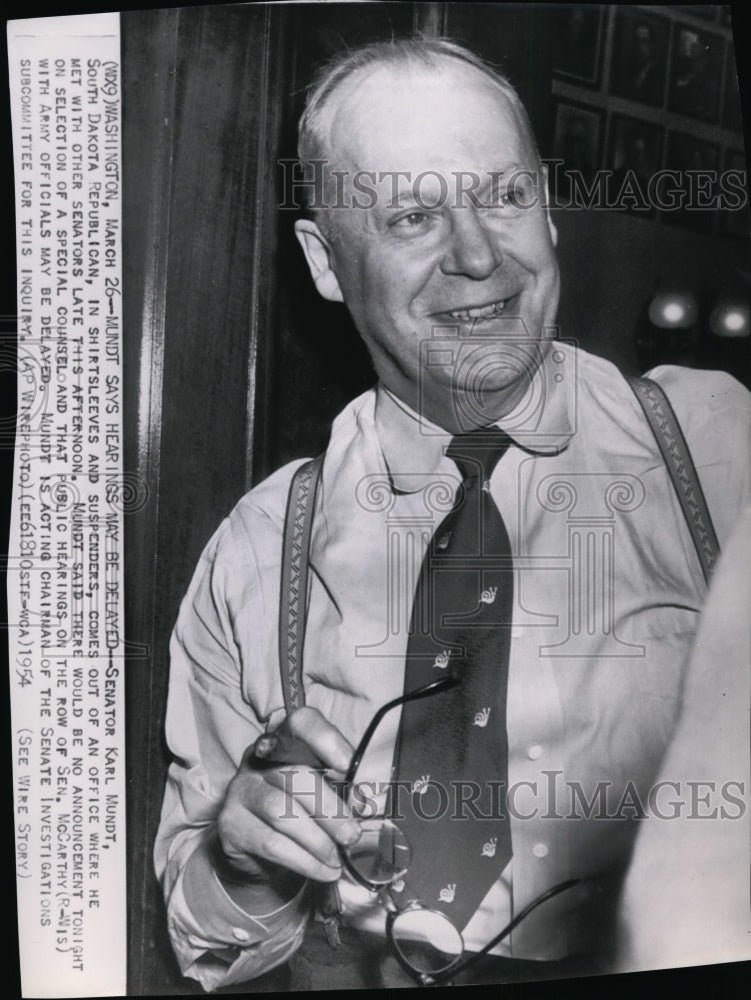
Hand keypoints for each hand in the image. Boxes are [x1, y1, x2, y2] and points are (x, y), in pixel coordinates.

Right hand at [216, 707, 360, 883]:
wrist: (257, 852)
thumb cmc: (300, 812)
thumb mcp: (322, 792)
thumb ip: (342, 789)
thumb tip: (368, 802)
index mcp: (286, 740)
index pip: (301, 722)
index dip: (325, 739)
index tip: (347, 765)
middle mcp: (258, 758)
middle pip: (294, 774)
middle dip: (329, 807)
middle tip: (353, 834)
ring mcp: (241, 790)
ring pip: (280, 810)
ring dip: (317, 839)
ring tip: (339, 857)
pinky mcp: (231, 824)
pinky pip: (270, 842)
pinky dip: (304, 860)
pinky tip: (324, 870)